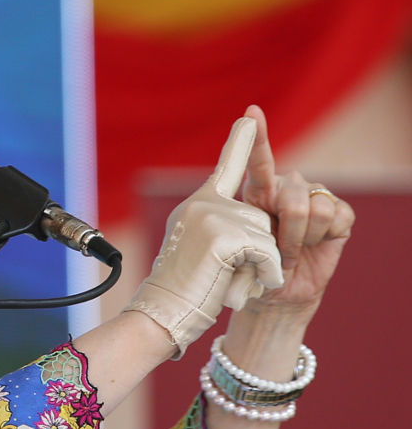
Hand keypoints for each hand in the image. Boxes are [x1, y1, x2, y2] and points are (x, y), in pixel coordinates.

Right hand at [124, 117, 283, 356]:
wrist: (162, 311)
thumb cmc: (183, 290)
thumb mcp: (202, 248)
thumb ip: (222, 225)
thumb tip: (254, 218)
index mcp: (198, 203)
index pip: (227, 167)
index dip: (242, 142)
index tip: (251, 116)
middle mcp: (202, 203)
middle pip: (260, 218)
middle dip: (257, 252)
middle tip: (225, 275)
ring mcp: (211, 216)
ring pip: (265, 235)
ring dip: (259, 266)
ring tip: (229, 282)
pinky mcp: (223, 236)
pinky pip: (266, 252)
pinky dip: (264, 273)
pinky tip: (244, 286)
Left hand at [240, 105, 355, 318]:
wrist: (279, 292)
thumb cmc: (253, 267)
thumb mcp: (241, 247)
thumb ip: (250, 225)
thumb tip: (271, 208)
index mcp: (258, 191)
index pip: (257, 161)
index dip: (257, 137)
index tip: (251, 112)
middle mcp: (288, 187)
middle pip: (293, 195)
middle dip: (286, 230)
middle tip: (278, 249)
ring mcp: (316, 197)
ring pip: (316, 207)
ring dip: (304, 238)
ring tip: (293, 249)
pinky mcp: (341, 213)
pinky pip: (338, 216)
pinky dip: (325, 237)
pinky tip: (317, 244)